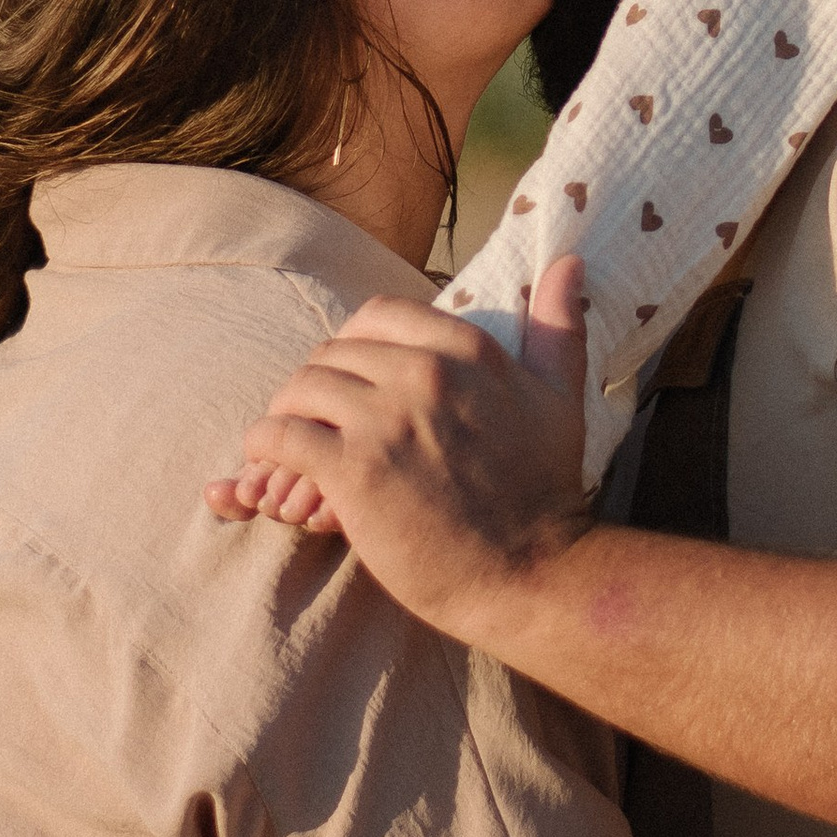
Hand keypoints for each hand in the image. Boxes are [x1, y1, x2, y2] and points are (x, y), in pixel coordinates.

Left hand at [202, 259, 592, 640]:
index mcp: (467, 349)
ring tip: (290, 443)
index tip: (351, 378)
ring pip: (301, 388)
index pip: (378, 313)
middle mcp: (424, 372)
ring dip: (287, 414)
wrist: (533, 575)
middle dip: (318, 384)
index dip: (353, 343)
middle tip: (317, 419)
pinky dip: (266, 448)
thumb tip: (570, 260)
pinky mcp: (353, 470)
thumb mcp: (561, 397)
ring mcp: (386, 419)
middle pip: (334, 351)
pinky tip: (272, 466)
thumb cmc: (546, 492)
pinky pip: (280, 436)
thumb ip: (558, 326)